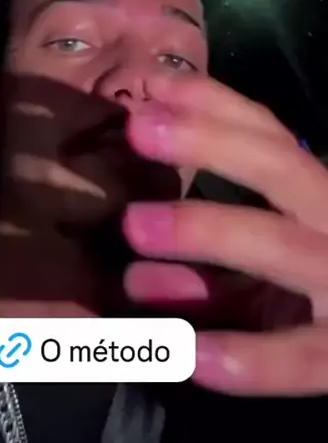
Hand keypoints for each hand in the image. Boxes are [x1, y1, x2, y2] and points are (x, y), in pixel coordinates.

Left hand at [123, 76, 327, 395]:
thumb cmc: (312, 299)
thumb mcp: (264, 279)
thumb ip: (210, 267)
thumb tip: (134, 269)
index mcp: (318, 199)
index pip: (272, 139)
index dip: (217, 107)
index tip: (157, 86)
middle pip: (281, 168)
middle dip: (211, 142)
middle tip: (138, 126)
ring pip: (282, 244)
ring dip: (209, 229)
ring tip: (133, 224)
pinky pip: (301, 356)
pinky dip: (251, 357)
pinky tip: (191, 357)